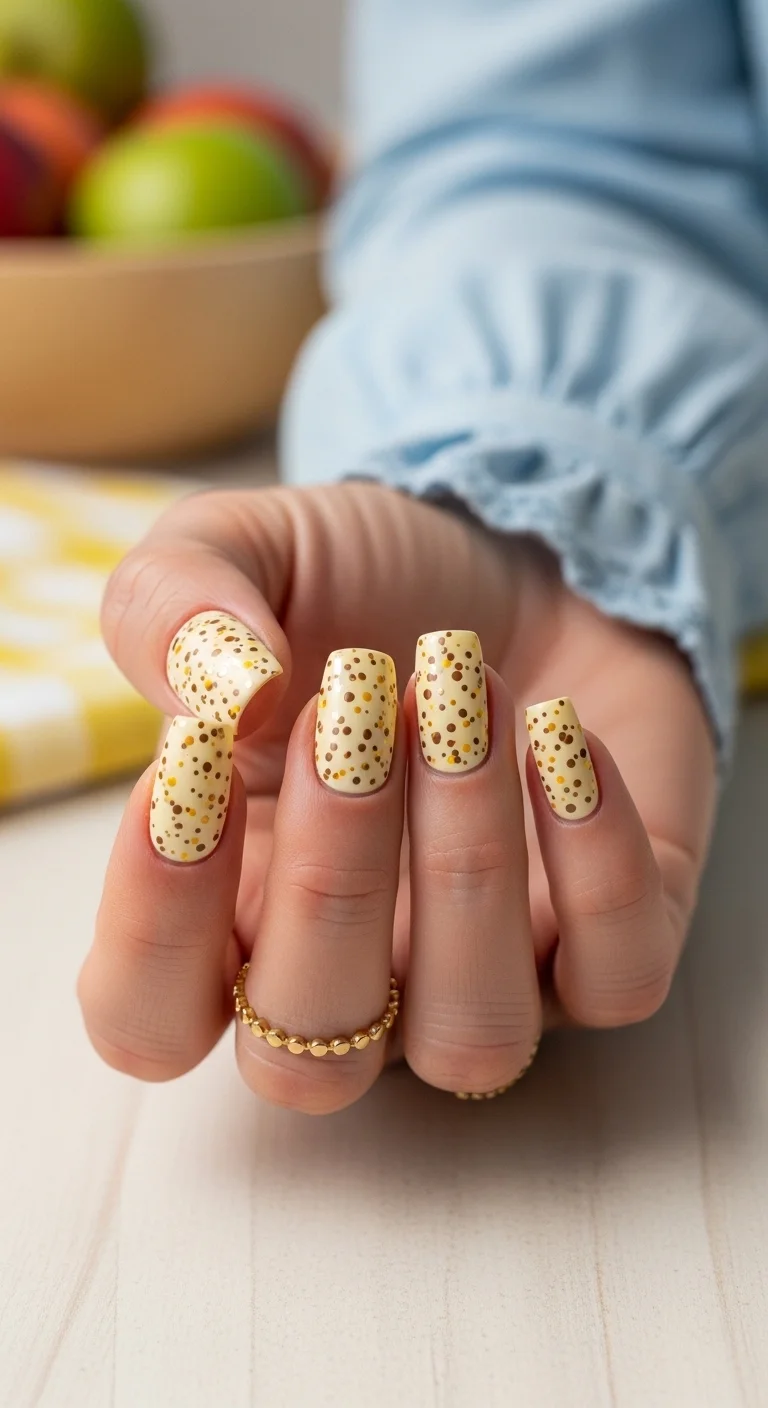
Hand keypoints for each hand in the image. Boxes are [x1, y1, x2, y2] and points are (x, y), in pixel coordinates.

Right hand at [78, 482, 715, 1110]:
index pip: (151, 1022)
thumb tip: (222, 688)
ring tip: (467, 701)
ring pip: (471, 1039)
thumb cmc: (362, 588)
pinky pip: (618, 980)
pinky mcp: (609, 952)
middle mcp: (352, 978)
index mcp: (230, 911)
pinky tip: (562, 729)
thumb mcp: (240, 553)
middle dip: (331, 881)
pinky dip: (597, 860)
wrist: (522, 558)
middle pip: (312, 1059)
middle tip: (350, 708)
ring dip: (466, 866)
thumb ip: (174, 608)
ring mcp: (485, 979)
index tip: (193, 756)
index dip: (155, 925)